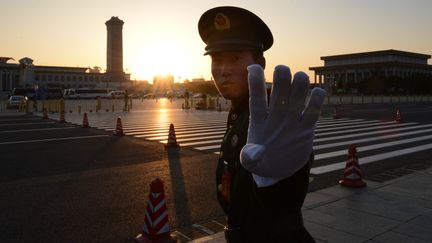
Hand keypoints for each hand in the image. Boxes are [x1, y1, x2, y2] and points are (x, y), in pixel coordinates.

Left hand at [240, 64, 325, 179]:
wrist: (277, 169)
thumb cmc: (260, 161)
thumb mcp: (251, 162)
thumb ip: (250, 157)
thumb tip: (252, 153)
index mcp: (259, 121)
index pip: (257, 100)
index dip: (255, 84)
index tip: (252, 67)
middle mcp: (276, 117)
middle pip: (279, 96)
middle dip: (281, 81)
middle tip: (282, 69)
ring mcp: (291, 121)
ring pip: (296, 100)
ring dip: (299, 87)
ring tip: (301, 76)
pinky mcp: (305, 129)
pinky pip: (312, 114)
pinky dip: (317, 103)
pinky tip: (319, 92)